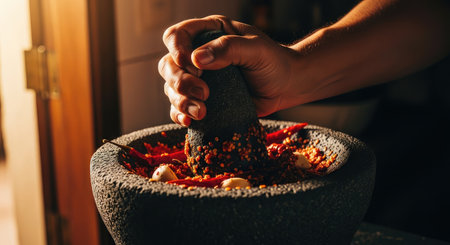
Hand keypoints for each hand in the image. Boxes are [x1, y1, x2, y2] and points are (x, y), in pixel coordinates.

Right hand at [158, 15, 297, 125]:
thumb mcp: (255, 49)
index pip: (177, 36)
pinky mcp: (202, 101)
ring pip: (171, 88)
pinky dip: (180, 115)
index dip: (176, 49)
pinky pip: (179, 108)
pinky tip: (190, 121)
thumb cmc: (273, 62)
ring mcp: (198, 79)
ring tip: (202, 111)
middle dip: (180, 81)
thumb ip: (228, 49)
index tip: (192, 65)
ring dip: (181, 101)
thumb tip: (196, 59)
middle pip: (168, 65)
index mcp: (208, 34)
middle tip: (204, 92)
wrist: (286, 86)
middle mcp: (198, 55)